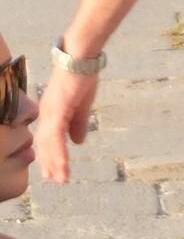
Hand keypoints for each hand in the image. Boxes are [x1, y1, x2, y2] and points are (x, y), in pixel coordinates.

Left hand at [36, 65, 98, 184]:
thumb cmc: (82, 76)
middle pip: (45, 144)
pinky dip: (58, 152)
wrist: (80, 58)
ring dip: (54, 162)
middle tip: (55, 180)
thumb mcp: (83, 105)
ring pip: (49, 144)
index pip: (48, 139)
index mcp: (52, 112)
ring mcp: (51, 112)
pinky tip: (62, 164)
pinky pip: (56, 136)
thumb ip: (78, 124)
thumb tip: (77, 142)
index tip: (53, 171)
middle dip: (49, 163)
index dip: (50, 156)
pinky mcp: (58, 110)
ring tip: (60, 178)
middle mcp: (47, 113)